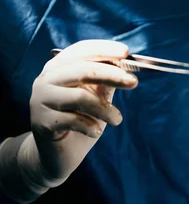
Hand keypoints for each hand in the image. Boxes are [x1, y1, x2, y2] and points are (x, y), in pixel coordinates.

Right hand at [27, 39, 137, 185]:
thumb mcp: (96, 95)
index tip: (125, 52)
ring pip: (80, 96)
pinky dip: (90, 125)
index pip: (82, 49)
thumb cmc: (81, 118)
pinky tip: (95, 132)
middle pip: (83, 70)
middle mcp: (46, 78)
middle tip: (133, 82)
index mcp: (59, 65)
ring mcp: (41, 99)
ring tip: (117, 119)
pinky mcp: (41, 121)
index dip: (104, 49)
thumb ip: (107, 79)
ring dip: (105, 108)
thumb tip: (126, 63)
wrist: (57, 154)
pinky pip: (72, 119)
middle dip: (112, 75)